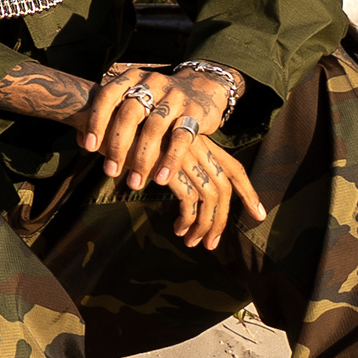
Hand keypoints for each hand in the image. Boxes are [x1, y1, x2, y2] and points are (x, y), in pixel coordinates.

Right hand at [80, 62, 250, 248]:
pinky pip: (188, 199)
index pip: (234, 168)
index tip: (258, 215)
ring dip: (206, 224)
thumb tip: (177, 189)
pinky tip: (178, 229)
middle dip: (223, 219)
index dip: (249, 192)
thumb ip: (169, 162)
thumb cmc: (122, 131)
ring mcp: (183, 157)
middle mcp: (195, 148)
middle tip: (213, 243)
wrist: (99, 114)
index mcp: (197, 142)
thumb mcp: (154, 146)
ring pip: (211, 197)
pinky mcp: (167, 167)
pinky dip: (188, 218)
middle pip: (224, 188)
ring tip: (193, 242)